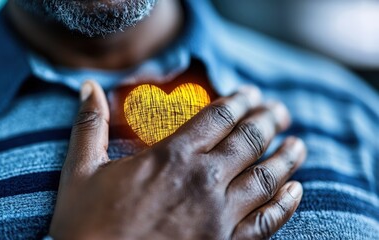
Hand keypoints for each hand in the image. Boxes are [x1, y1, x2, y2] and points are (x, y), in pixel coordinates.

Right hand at [49, 81, 305, 239]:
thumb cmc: (86, 226)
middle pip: (248, 141)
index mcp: (171, 157)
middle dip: (267, 121)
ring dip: (285, 158)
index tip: (251, 94)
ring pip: (264, 178)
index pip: (217, 118)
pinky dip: (284, 205)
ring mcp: (219, 215)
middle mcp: (202, 180)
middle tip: (280, 111)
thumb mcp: (80, 171)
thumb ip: (90, 125)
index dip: (238, 101)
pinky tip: (295, 191)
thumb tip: (88, 87)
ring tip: (298, 145)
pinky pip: (266, 222)